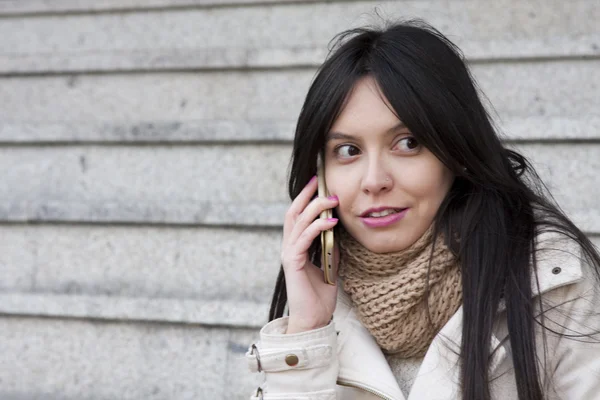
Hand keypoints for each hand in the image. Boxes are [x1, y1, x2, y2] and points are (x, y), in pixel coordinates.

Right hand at [281, 176, 339, 333]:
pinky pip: (303, 239)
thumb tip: (337, 232)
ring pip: (298, 222)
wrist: (314, 320)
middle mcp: (289, 248)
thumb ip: (331, 249)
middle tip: (320, 182)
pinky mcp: (292, 263)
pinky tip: (331, 222)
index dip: (305, 199)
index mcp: (296, 248)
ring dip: (316, 208)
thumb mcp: (331, 267)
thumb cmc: (319, 297)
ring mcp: (289, 254)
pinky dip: (317, 227)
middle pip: (293, 213)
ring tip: (332, 200)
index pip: (298, 217)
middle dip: (306, 195)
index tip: (318, 184)